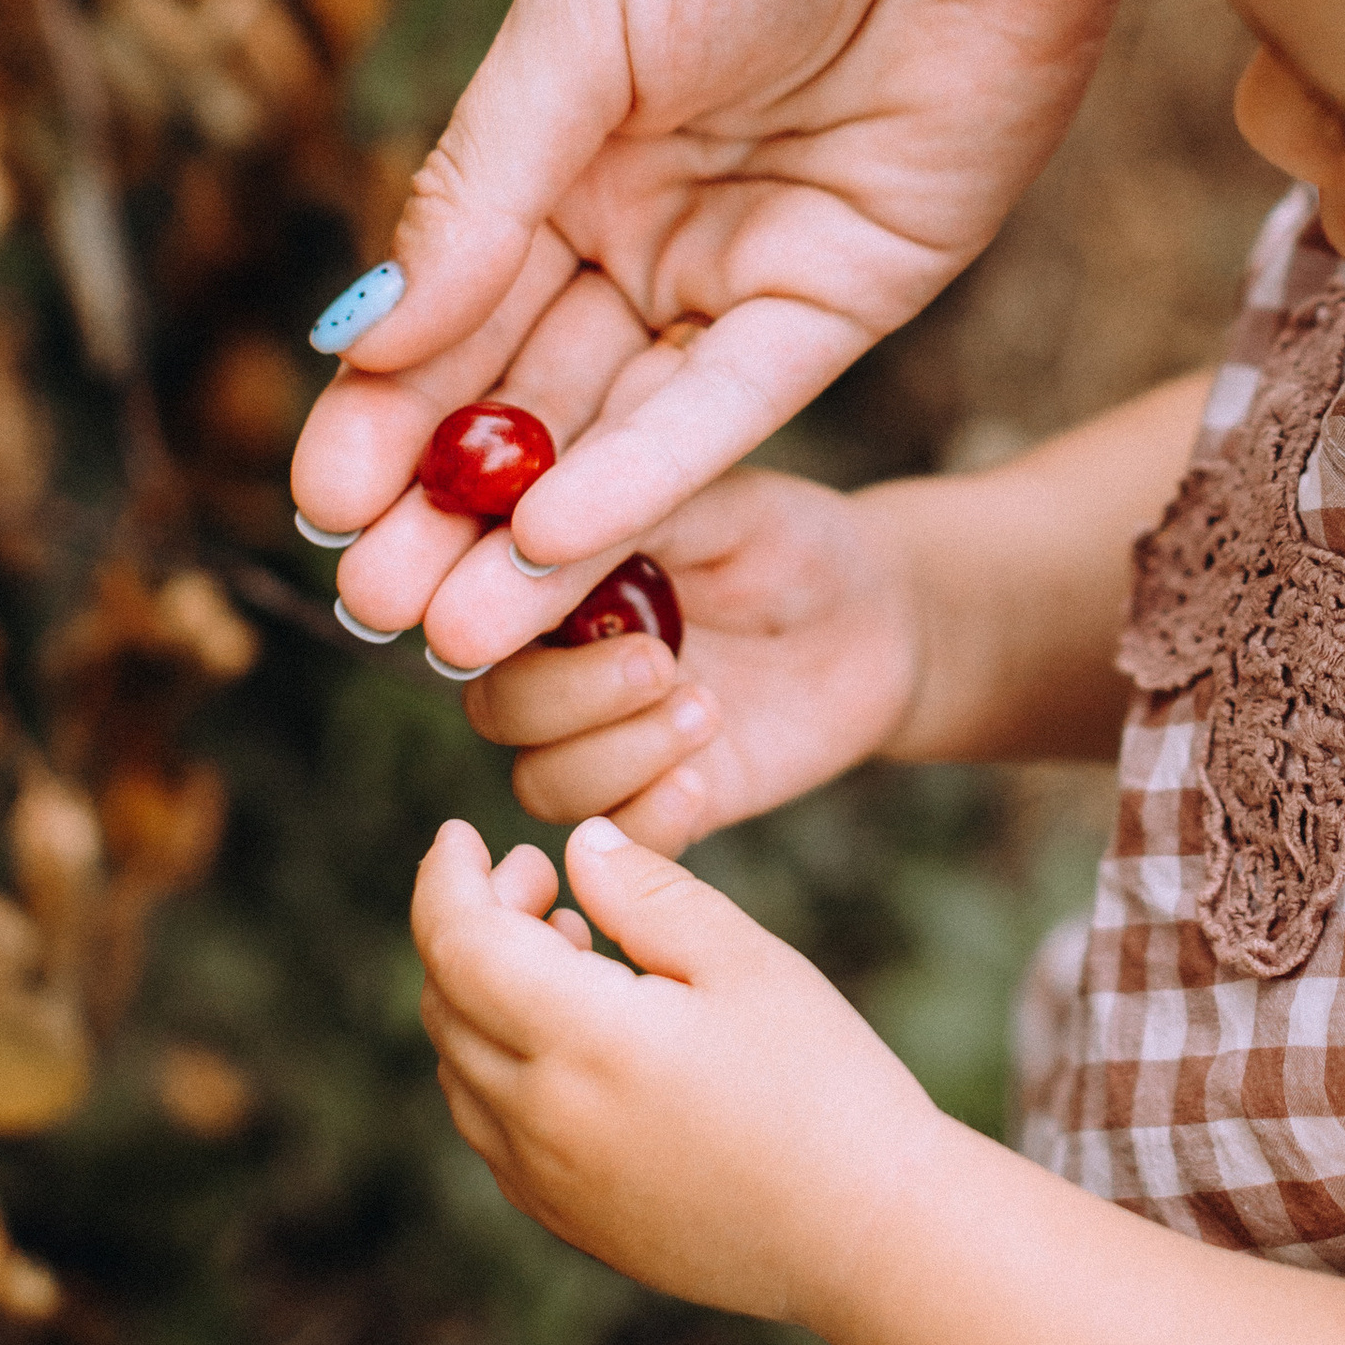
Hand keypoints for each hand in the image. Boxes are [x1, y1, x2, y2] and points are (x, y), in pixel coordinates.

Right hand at [290, 0, 1164, 670]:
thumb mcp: (578, 22)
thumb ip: (485, 183)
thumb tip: (376, 331)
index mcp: (563, 147)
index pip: (452, 309)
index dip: (386, 409)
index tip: (320, 500)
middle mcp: (647, 224)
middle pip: (530, 393)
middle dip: (448, 503)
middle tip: (370, 601)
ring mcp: (749, 266)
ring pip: (622, 428)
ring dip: (538, 532)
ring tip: (447, 625)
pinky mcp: (855, 293)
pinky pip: (735, 404)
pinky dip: (649, 473)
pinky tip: (560, 538)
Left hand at [414, 816, 942, 1321]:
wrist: (868, 1235)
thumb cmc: (825, 1084)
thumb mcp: (747, 961)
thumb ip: (649, 894)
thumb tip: (579, 848)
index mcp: (586, 1042)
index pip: (458, 945)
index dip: (447, 878)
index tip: (462, 834)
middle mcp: (542, 1121)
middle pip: (446, 1004)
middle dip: (472, 924)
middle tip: (546, 882)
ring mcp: (547, 1184)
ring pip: (459, 1068)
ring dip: (481, 995)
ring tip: (572, 952)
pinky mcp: (568, 1222)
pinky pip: (490, 1130)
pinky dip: (497, 1062)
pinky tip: (574, 1037)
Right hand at [456, 469, 928, 854]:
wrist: (879, 622)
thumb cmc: (789, 542)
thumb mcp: (716, 503)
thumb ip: (623, 513)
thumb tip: (526, 536)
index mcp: (544, 576)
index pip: (464, 604)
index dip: (477, 615)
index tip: (529, 613)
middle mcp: (555, 662)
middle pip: (493, 707)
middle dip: (561, 696)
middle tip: (657, 662)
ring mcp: (604, 739)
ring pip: (542, 782)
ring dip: (617, 755)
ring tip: (708, 708)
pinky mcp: (658, 802)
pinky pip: (614, 841)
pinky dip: (647, 816)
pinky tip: (702, 780)